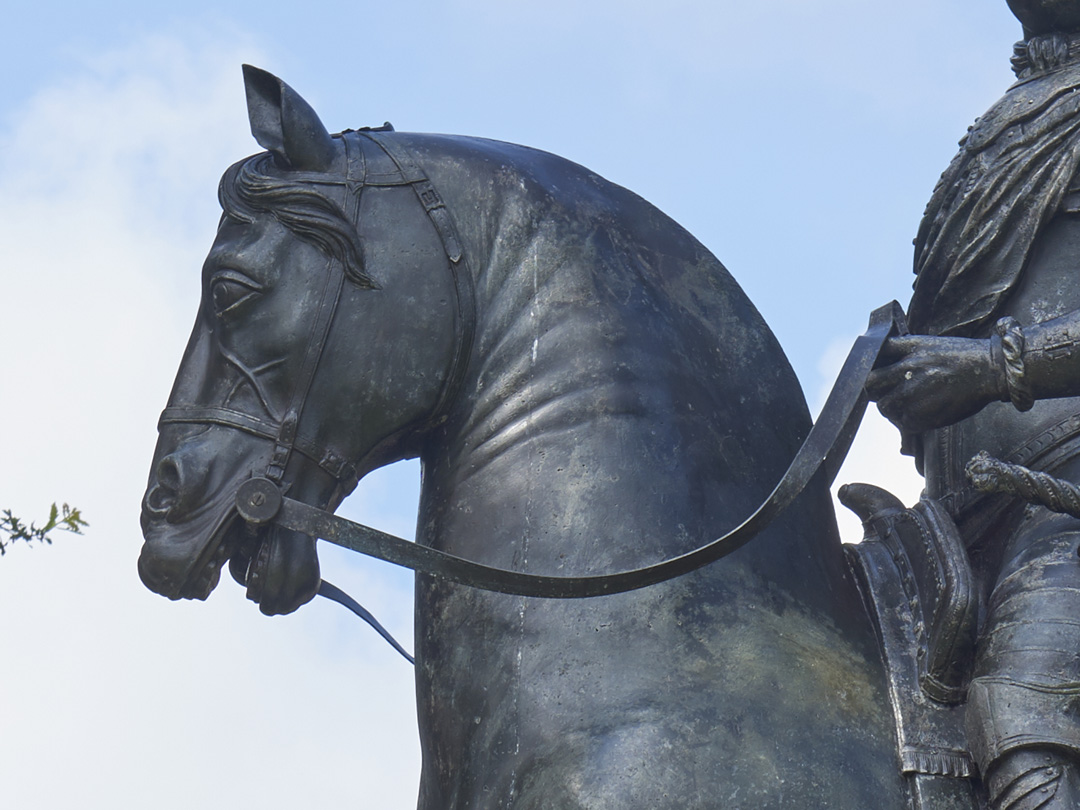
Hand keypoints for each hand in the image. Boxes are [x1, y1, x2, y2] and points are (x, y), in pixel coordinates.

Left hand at [865, 335, 1003, 432]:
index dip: (871, 374)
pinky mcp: (926, 417)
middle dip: (877, 391)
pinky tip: (919, 412)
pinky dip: (906, 421)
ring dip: (891, 408)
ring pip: (886, 408)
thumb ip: (897, 349)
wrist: (991, 370)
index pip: (871, 366)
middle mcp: (909, 373)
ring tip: (907, 403)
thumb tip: (872, 354)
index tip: (877, 378)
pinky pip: (903, 423)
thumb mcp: (925, 342)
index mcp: (908, 353)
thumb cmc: (958, 355)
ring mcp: (916, 396)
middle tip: (890, 392)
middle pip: (872, 388)